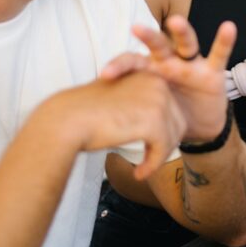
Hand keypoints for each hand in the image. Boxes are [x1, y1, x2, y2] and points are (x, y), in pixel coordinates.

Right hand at [51, 68, 185, 181]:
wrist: (68, 119)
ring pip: (173, 136)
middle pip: (178, 121)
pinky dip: (153, 165)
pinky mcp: (153, 121)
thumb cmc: (87, 113)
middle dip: (164, 145)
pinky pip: (162, 149)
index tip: (149, 147)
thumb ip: (142, 106)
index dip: (163, 131)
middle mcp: (157, 82)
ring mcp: (157, 100)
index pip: (171, 106)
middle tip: (148, 161)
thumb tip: (166, 130)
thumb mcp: (121, 99)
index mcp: (148, 73)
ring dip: (159, 156)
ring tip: (142, 168)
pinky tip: (138, 173)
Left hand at [102, 15, 236, 142]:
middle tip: (135, 28)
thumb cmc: (169, 114)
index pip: (133, 62)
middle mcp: (170, 62)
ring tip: (176, 21)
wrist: (198, 127)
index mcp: (151, 71)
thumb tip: (94, 139)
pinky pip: (219, 54)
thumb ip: (130, 117)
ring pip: (187, 44)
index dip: (119, 66)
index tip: (104, 73)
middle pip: (159, 45)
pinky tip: (229, 27)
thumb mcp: (149, 114)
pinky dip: (224, 41)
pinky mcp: (212, 72)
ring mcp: (192, 64)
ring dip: (182, 32)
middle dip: (148, 36)